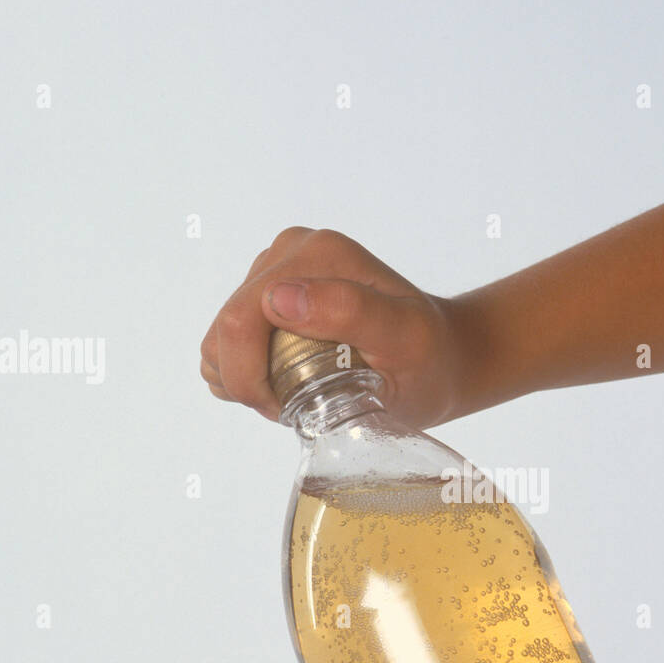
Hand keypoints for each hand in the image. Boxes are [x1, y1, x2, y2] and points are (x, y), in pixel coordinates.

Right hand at [199, 226, 490, 427]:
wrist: (442, 358)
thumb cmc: (428, 357)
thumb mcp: (403, 339)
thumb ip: (349, 311)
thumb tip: (277, 297)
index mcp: (318, 255)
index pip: (241, 321)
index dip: (251, 379)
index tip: (291, 411)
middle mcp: (291, 251)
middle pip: (225, 329)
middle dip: (247, 381)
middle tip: (294, 408)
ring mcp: (277, 269)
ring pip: (221, 337)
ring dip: (246, 378)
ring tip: (295, 396)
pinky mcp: (268, 291)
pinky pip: (228, 339)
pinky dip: (246, 371)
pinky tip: (285, 382)